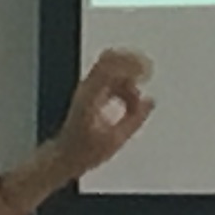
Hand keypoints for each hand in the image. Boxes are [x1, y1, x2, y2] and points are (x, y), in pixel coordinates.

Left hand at [30, 47, 155, 188]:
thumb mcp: (115, 140)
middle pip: (108, 59)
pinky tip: (130, 97)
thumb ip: (135, 119)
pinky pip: (109, 77)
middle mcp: (87, 88)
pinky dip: (123, 82)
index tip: (145, 73)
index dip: (130, 65)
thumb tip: (149, 102)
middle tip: (147, 71)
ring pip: (110, 68)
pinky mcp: (90, 93)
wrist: (65, 156)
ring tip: (137, 97)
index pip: (109, 67)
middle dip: (131, 62)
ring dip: (128, 77)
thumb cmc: (83, 151)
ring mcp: (87, 89)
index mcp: (90, 97)